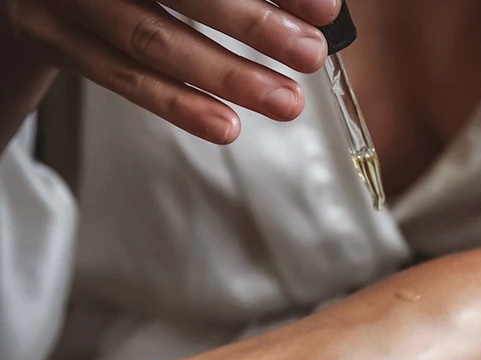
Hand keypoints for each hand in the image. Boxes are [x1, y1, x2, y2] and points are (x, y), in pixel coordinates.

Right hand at [2, 0, 340, 143]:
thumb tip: (316, 7)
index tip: (325, 8)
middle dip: (254, 24)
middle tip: (311, 54)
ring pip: (152, 39)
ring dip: (226, 75)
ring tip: (285, 102)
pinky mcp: (52, 37)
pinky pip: (120, 78)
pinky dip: (177, 104)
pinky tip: (225, 124)